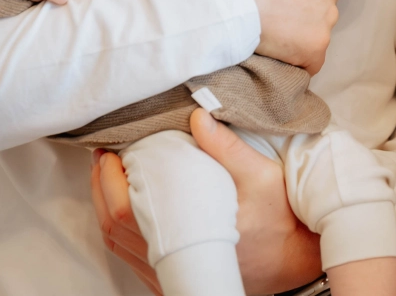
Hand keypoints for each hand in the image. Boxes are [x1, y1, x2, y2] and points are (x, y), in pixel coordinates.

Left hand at [90, 109, 323, 295]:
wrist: (294, 262)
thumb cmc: (281, 220)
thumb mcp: (263, 177)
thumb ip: (229, 148)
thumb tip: (198, 116)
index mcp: (191, 233)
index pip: (126, 212)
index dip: (109, 181)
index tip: (109, 153)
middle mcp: (176, 260)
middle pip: (113, 227)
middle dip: (101, 188)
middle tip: (103, 158)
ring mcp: (172, 274)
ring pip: (117, 244)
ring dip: (106, 208)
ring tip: (109, 177)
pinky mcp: (174, 279)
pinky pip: (131, 256)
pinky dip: (119, 230)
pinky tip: (125, 207)